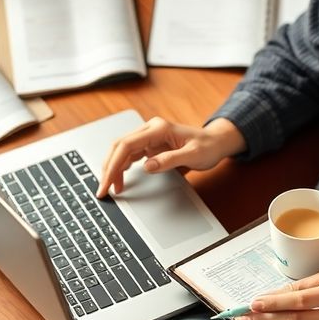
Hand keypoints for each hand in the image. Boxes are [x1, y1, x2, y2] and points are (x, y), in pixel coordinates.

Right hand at [96, 117, 244, 197]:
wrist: (216, 143)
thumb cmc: (208, 147)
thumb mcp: (194, 155)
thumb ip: (170, 160)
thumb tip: (147, 166)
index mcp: (159, 128)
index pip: (127, 145)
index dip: (114, 164)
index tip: (107, 182)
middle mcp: (150, 129)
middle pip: (119, 146)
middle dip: (108, 168)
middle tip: (103, 190)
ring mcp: (149, 137)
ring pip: (122, 151)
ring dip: (113, 169)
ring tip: (111, 188)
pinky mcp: (150, 145)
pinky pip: (129, 155)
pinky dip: (122, 168)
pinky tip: (120, 180)